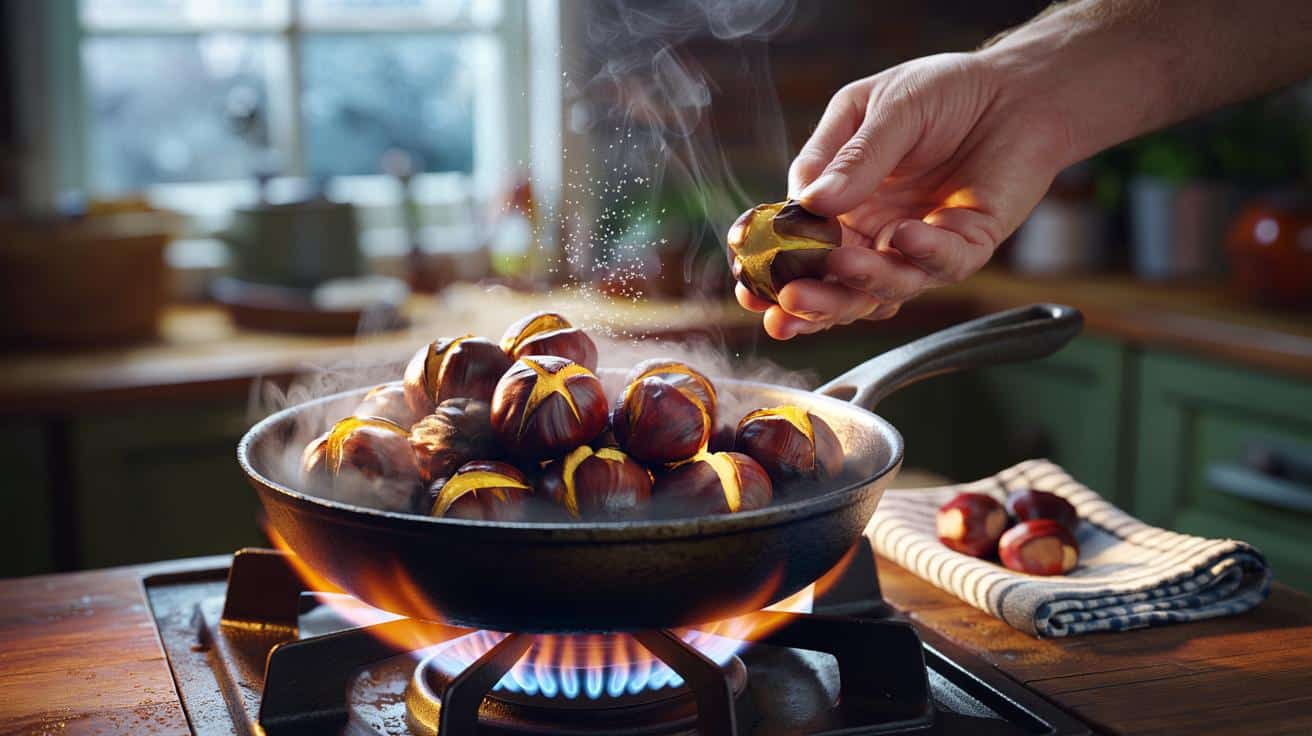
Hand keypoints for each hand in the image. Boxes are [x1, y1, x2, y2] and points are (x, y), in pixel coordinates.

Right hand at [738, 52, 1072, 338]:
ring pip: (885, 287)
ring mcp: (918, 246)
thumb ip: (849, 156)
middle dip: (809, 303)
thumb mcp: (879, 109)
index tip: (745, 281)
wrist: (1014, 88)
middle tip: (783, 305)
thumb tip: (810, 203)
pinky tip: (904, 235)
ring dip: (859, 283)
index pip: (796, 250)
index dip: (770, 270)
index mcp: (840, 206)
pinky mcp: (966, 246)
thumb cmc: (940, 94)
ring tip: (840, 264)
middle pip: (836, 286)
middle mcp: (875, 235)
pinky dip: (922, 254)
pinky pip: (942, 263)